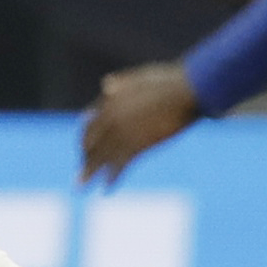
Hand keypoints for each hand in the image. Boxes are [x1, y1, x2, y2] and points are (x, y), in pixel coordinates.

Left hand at [80, 63, 200, 187]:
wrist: (186, 89)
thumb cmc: (169, 80)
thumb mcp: (139, 77)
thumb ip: (121, 84)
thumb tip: (105, 84)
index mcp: (109, 100)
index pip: (90, 122)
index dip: (86, 136)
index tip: (83, 147)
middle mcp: (110, 117)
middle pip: (92, 142)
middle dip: (86, 157)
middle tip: (82, 170)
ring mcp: (122, 132)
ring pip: (100, 156)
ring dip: (88, 173)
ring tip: (80, 186)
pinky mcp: (137, 145)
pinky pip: (120, 165)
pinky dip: (112, 178)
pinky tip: (106, 189)